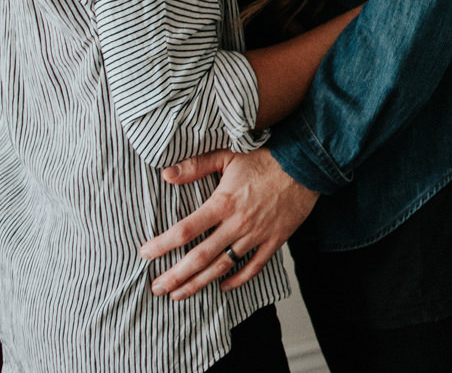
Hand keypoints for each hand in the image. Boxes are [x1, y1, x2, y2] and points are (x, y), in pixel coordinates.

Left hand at [143, 148, 316, 298]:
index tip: (145, 254)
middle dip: (176, 275)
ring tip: (179, 295)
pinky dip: (237, 280)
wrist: (306, 164)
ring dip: (199, 283)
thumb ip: (196, 166)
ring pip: (223, 266)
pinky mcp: (274, 240)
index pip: (186, 229)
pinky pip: (253, 267)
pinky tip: (222, 287)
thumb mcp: (228, 156)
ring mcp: (256, 235)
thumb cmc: (266, 158)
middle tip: (157, 287)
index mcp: (223, 202)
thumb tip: (166, 174)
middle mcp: (237, 223)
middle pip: (200, 256)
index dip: (163, 244)